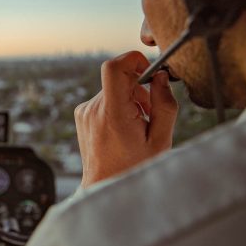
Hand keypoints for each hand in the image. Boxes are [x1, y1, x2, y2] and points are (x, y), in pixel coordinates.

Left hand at [74, 51, 177, 187]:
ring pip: (113, 89)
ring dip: (129, 100)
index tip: (149, 71)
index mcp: (113, 113)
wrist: (104, 186)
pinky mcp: (81, 114)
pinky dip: (117, 106)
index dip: (133, 59)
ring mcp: (84, 111)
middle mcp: (94, 108)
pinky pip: (104, 99)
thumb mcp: (160, 139)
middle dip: (139, 89)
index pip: (114, 67)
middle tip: (148, 113)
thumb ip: (164, 104)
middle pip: (119, 79)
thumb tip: (161, 77)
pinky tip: (123, 128)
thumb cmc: (135, 167)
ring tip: (137, 125)